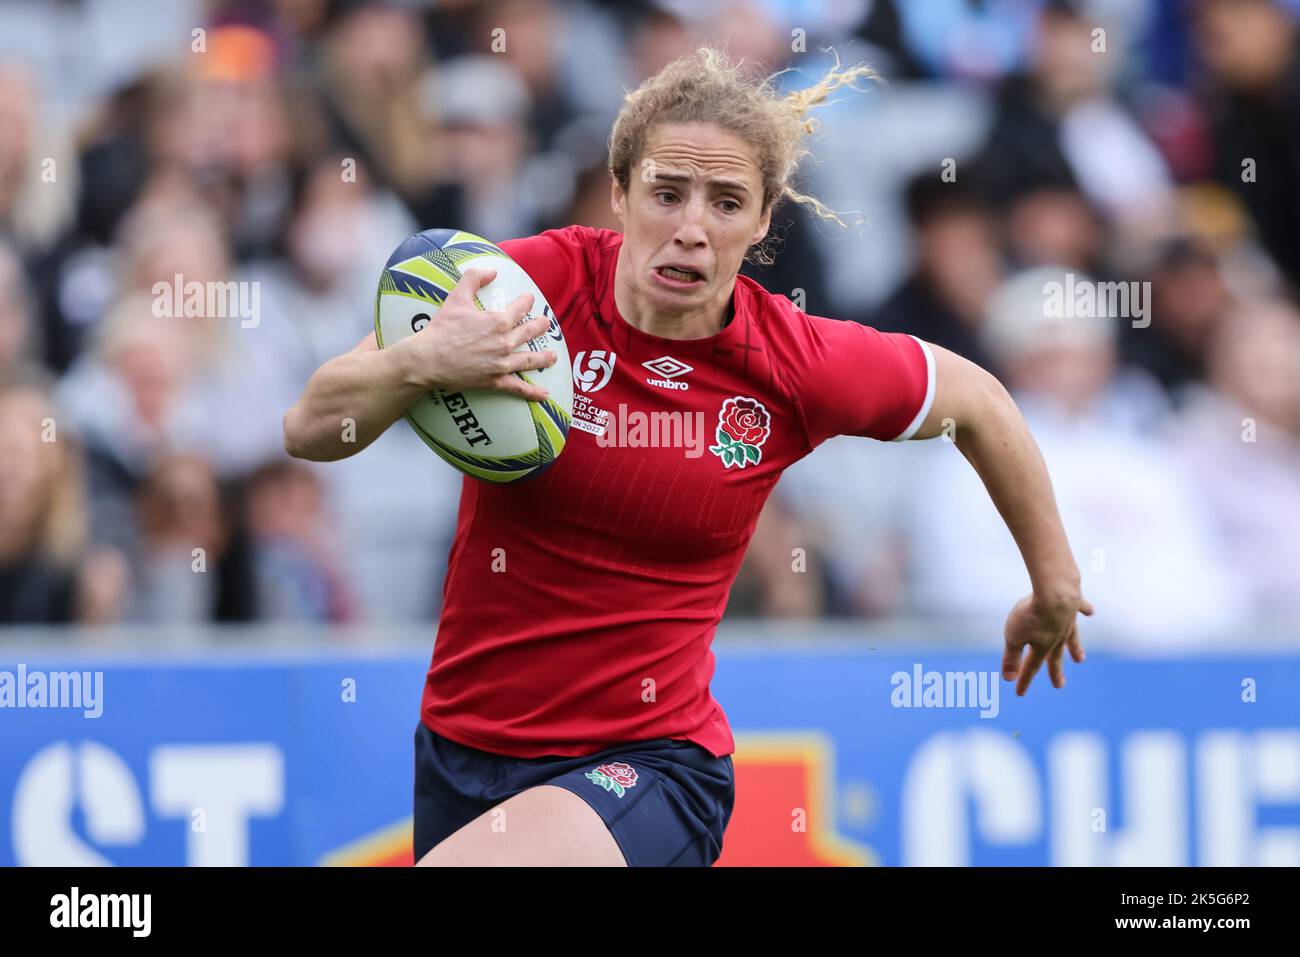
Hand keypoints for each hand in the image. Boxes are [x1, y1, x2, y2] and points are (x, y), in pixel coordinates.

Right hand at [392, 267, 557, 401]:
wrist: (429, 359)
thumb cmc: (441, 329)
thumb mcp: (456, 298)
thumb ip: (473, 278)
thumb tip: (492, 270)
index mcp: (498, 321)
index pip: (520, 308)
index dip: (526, 302)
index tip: (530, 299)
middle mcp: (505, 342)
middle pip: (529, 332)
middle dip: (540, 326)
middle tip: (546, 323)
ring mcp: (502, 363)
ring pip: (530, 360)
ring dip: (544, 358)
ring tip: (553, 357)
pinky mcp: (495, 381)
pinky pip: (518, 388)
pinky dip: (532, 392)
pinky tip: (544, 394)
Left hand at [1001, 590, 1093, 695]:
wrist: (1057, 592)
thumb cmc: (1032, 614)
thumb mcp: (1014, 637)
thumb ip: (1012, 657)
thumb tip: (1008, 679)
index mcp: (1043, 646)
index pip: (1031, 667)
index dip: (1024, 680)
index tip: (1019, 694)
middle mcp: (1058, 637)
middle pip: (1055, 657)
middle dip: (1055, 672)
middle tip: (1059, 686)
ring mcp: (1068, 621)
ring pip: (1071, 638)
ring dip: (1075, 648)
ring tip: (1079, 660)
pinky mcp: (1075, 604)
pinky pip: (1081, 608)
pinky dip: (1086, 610)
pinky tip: (1090, 612)